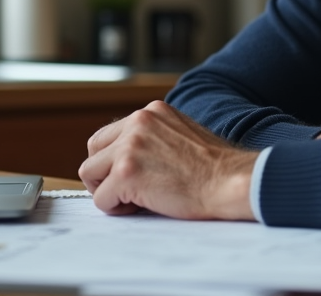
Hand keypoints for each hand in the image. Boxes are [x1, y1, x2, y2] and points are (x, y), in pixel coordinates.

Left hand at [78, 100, 257, 220]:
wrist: (229, 181)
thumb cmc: (213, 168)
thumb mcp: (181, 134)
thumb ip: (154, 137)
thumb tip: (130, 155)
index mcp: (151, 112)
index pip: (110, 133)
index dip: (114, 159)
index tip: (132, 174)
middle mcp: (137, 122)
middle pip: (93, 149)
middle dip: (103, 173)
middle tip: (126, 189)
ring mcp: (129, 146)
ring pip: (90, 173)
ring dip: (107, 190)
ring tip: (135, 199)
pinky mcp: (125, 173)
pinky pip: (101, 198)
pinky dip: (116, 208)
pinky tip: (141, 206)